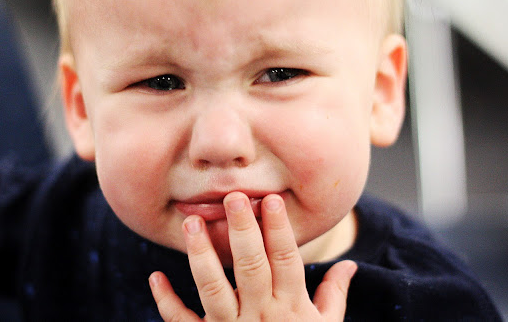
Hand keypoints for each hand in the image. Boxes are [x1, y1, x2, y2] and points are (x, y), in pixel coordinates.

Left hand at [149, 191, 356, 320]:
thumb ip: (333, 295)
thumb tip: (351, 265)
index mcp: (291, 307)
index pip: (286, 260)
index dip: (279, 229)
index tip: (271, 199)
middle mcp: (261, 315)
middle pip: (250, 267)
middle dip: (242, 231)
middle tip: (232, 198)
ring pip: (214, 288)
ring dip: (201, 255)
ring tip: (191, 223)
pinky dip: (167, 302)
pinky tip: (156, 276)